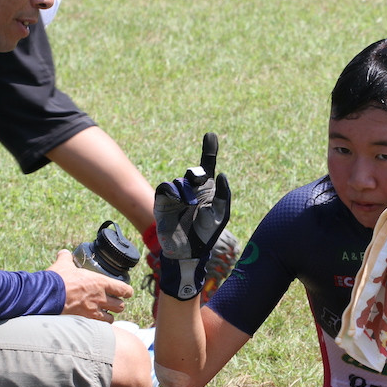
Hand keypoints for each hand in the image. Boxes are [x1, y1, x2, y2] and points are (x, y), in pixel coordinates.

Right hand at [49, 250, 132, 320]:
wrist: (47, 296)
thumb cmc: (57, 279)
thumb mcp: (63, 265)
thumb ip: (66, 258)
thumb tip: (63, 253)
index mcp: (100, 282)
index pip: (124, 289)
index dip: (127, 291)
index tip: (127, 292)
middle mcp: (100, 298)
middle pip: (120, 306)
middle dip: (118, 305)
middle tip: (113, 303)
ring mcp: (93, 311)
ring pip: (111, 319)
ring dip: (109, 316)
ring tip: (104, 314)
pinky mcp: (85, 321)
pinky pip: (98, 327)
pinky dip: (98, 325)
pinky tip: (94, 323)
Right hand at [154, 133, 231, 299]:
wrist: (187, 251)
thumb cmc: (207, 235)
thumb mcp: (221, 215)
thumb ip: (224, 195)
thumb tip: (222, 174)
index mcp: (207, 190)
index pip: (207, 166)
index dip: (209, 150)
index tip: (210, 135)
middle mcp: (191, 189)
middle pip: (194, 172)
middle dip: (197, 174)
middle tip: (201, 178)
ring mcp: (176, 195)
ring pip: (180, 182)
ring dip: (187, 191)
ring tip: (191, 205)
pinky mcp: (163, 201)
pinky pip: (165, 188)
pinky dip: (173, 191)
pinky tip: (181, 201)